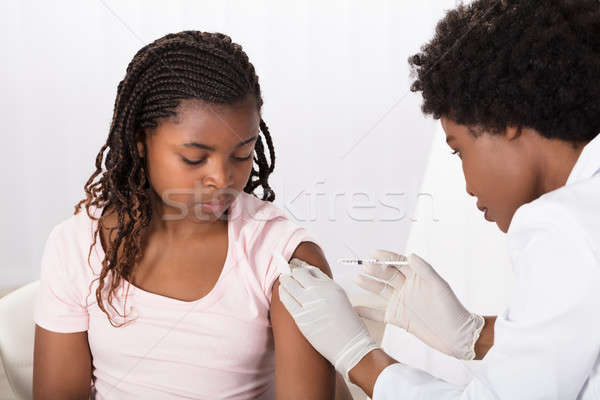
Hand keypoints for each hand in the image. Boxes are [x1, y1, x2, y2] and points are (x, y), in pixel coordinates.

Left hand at [278, 259, 378, 381]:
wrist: (351, 347)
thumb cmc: (349, 327)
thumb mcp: (342, 300)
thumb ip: (327, 290)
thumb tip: (311, 285)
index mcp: (332, 287)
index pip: (312, 271)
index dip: (304, 270)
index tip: (299, 272)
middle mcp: (321, 293)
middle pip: (299, 274)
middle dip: (292, 273)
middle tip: (287, 274)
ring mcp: (310, 305)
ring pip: (290, 285)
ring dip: (285, 281)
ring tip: (283, 281)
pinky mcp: (301, 318)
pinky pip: (287, 301)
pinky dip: (283, 294)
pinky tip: (282, 293)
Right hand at [354, 250, 484, 359]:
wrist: (456, 336)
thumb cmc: (452, 308)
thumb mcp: (439, 286)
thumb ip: (425, 270)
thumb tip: (410, 254)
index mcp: (416, 277)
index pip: (398, 263)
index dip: (386, 257)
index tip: (373, 253)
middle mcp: (406, 287)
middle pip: (386, 275)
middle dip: (375, 270)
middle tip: (365, 267)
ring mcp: (400, 302)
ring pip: (380, 291)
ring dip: (368, 285)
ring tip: (357, 279)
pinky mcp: (397, 318)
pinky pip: (378, 313)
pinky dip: (366, 311)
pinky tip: (354, 308)